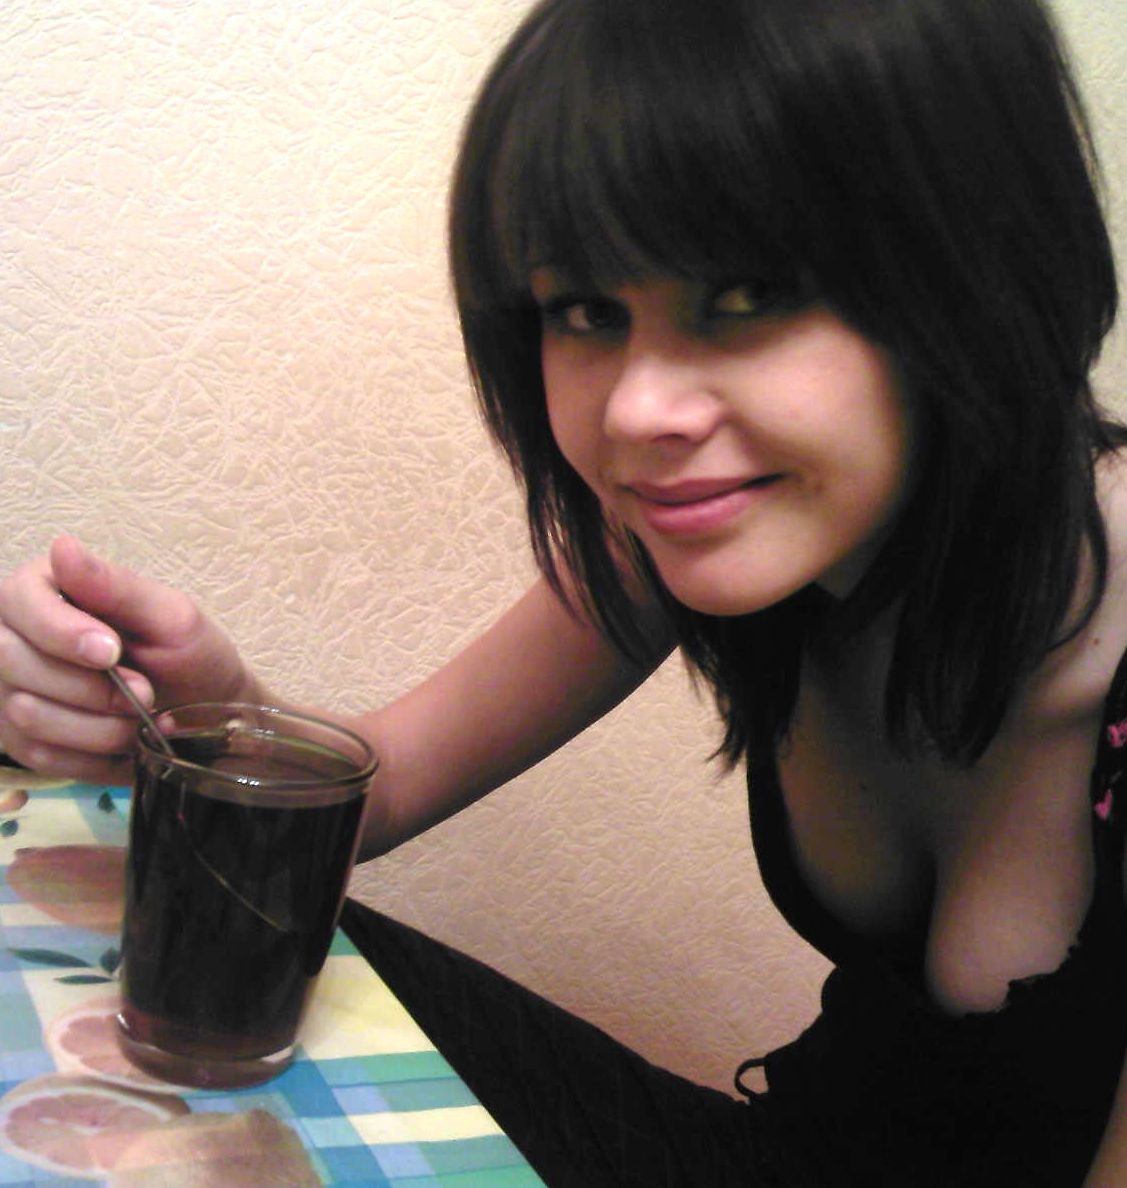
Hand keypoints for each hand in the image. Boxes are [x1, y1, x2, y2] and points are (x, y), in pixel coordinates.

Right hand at [0, 535, 260, 782]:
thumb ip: (117, 587)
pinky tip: (123, 745)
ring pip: (25, 713)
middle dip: (92, 688)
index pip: (21, 602)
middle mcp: (13, 634)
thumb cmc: (190, 656)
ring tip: (138, 718)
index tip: (111, 652)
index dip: (61, 632)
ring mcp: (9, 689)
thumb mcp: (171, 617)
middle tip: (144, 693)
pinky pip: (38, 755)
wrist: (204, 716)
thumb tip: (62, 547)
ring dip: (97, 726)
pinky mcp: (18, 739)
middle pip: (13, 661)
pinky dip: (91, 756)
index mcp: (46, 588)